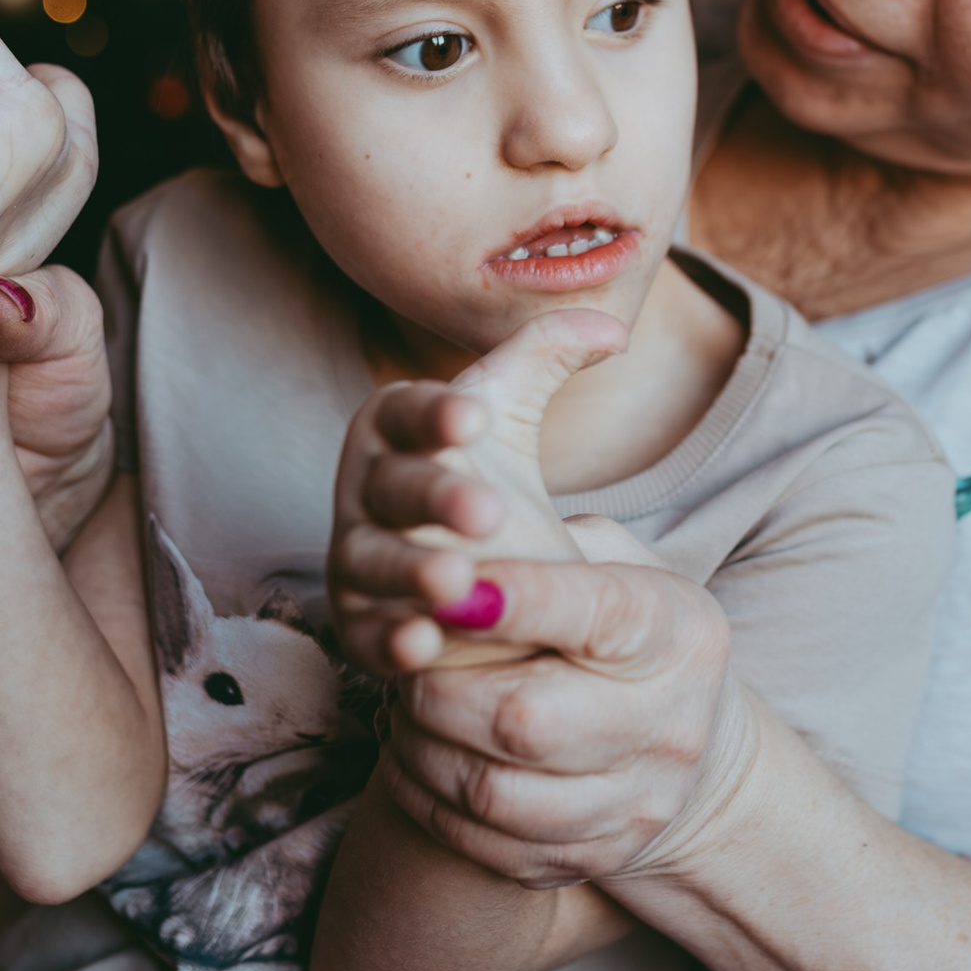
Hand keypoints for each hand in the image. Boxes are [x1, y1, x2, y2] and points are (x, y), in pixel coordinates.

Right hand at [329, 311, 626, 670]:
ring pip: (375, 561)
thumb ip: (549, 354)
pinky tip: (423, 644)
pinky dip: (391, 638)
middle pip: (394, 488)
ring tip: (457, 581)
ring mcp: (357, 558)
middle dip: (435, 497)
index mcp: (395, 428)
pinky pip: (367, 632)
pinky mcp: (358, 624)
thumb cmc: (484, 473)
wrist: (466, 569)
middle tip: (487, 510)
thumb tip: (613, 325)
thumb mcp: (512, 412)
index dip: (434, 413)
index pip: (406, 412)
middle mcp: (365, 490)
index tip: (474, 416)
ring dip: (411, 572)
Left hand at [375, 528, 745, 888]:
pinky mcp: (594, 856)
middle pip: (526, 720)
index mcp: (679, 634)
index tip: (451, 586)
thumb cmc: (625, 631)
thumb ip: (551, 544)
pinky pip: (484, 844)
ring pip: (493, 793)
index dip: (519, 599)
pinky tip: (414, 756)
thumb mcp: (618, 565)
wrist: (681, 740)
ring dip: (420, 747)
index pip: (598, 612)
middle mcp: (669, 725)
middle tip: (405, 654)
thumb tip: (462, 548)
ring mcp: (636, 804)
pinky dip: (427, 798)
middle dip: (438, 687)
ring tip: (403, 705)